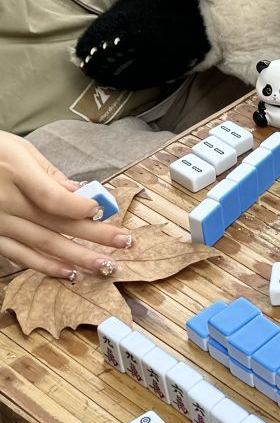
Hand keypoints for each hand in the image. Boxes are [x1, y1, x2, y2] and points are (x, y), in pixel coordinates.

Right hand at [0, 132, 133, 278]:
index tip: (103, 210)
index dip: (80, 207)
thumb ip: (49, 173)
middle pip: (56, 224)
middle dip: (94, 236)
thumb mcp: (18, 149)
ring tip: (105, 265)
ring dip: (77, 257)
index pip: (52, 198)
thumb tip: (78, 191)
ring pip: (42, 244)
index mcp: (15, 172)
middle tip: (124, 243)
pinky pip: (20, 256)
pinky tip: (69, 273)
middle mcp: (5, 201)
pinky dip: (46, 266)